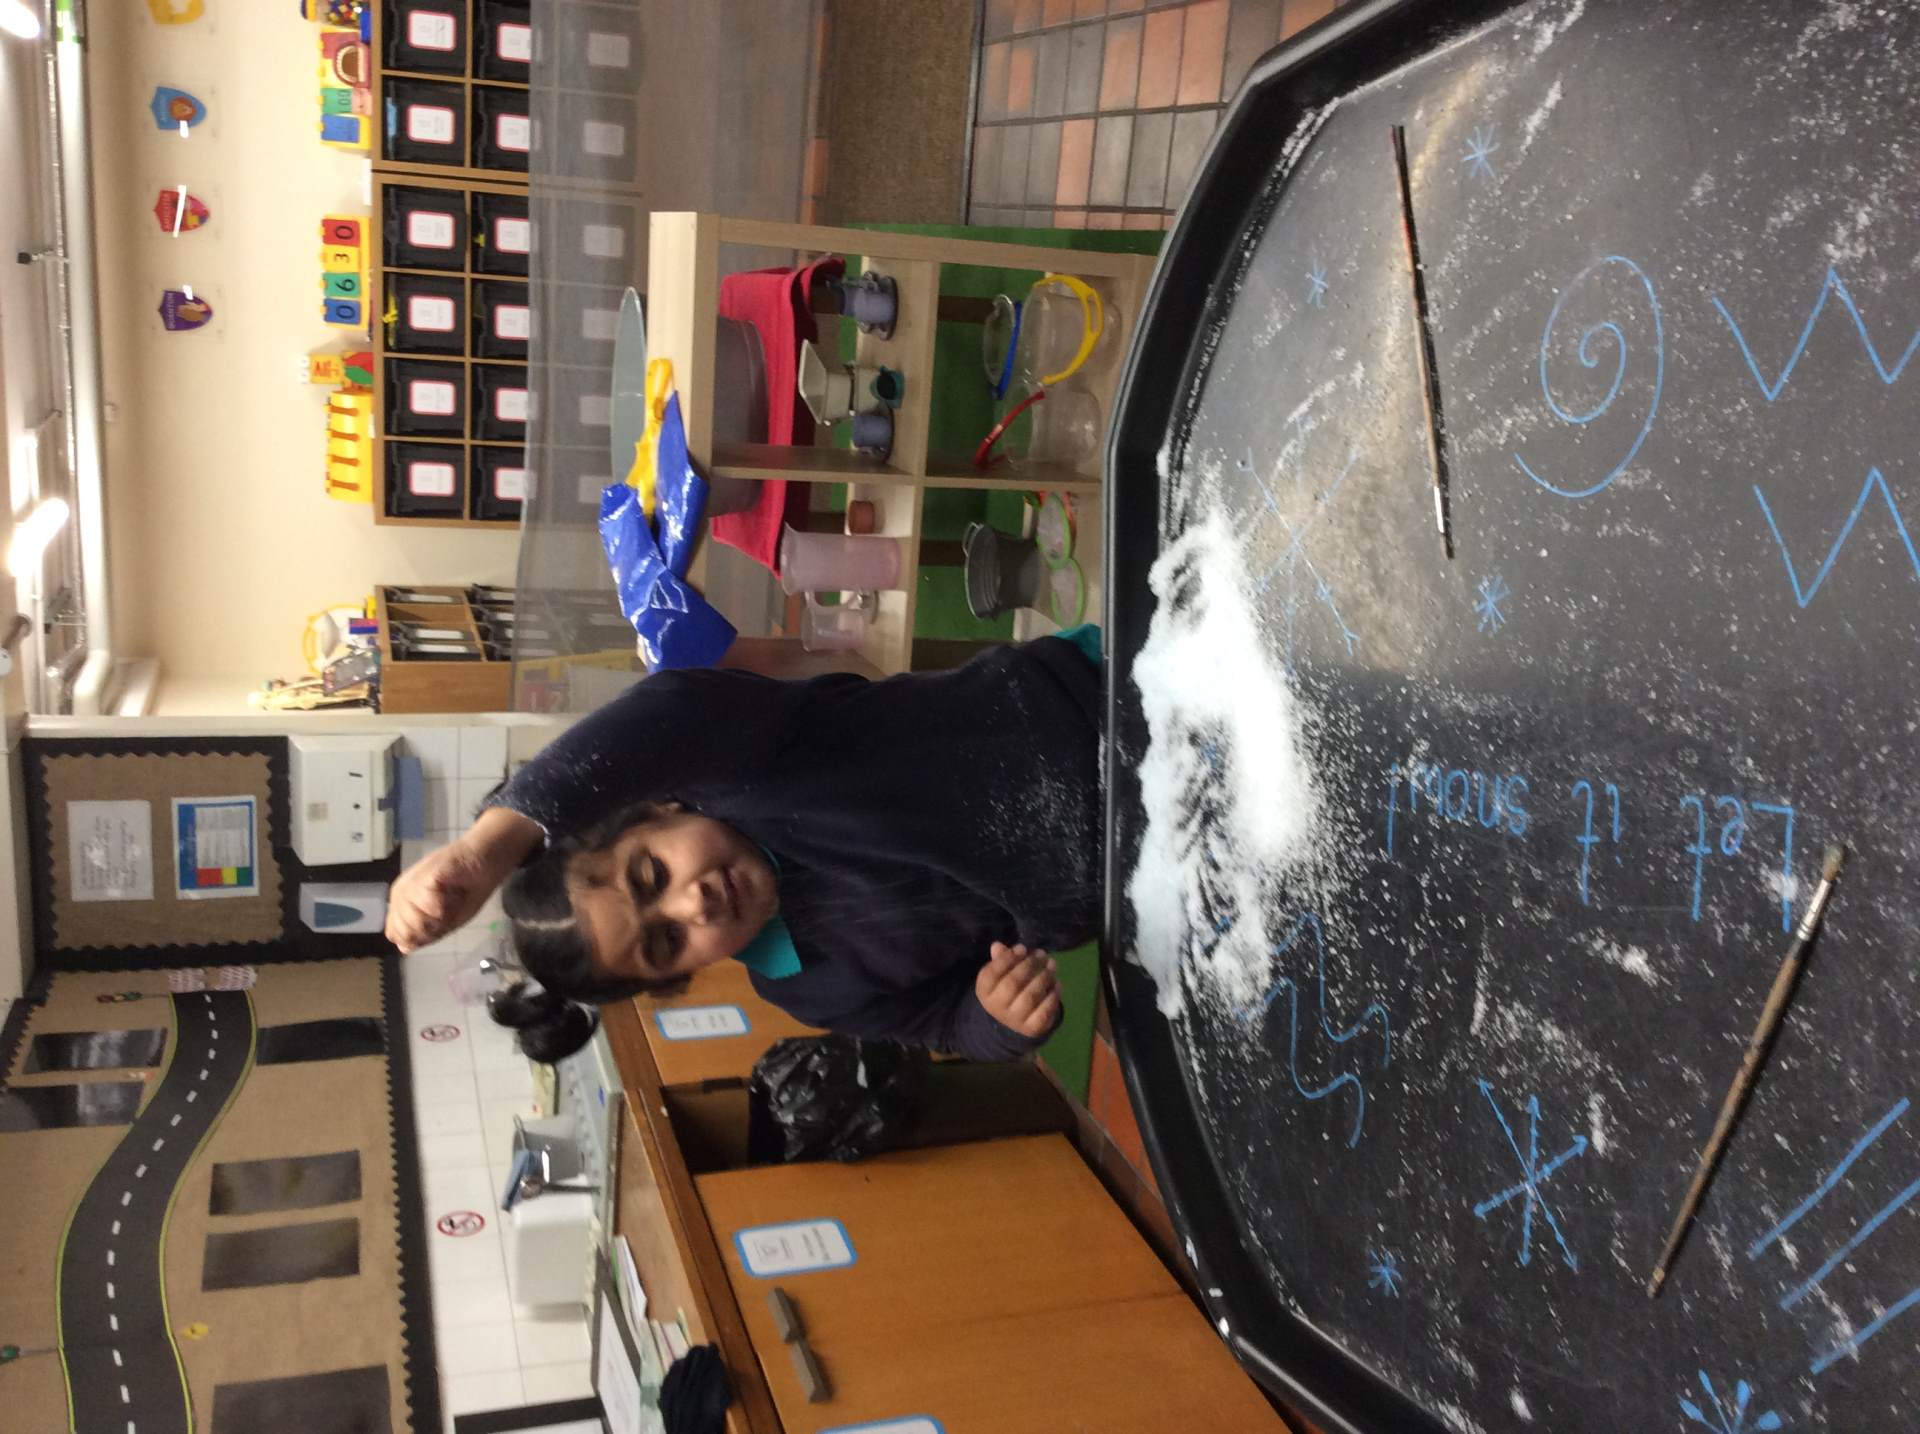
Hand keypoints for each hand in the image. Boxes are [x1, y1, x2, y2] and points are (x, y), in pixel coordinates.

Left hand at [385, 807, 540, 952]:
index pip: (396, 935)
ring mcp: (410, 884)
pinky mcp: (423, 877)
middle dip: (432, 928)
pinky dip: (448, 903)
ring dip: (441, 916)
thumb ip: (425, 934)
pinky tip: (453, 890)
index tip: (440, 921)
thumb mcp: (447, 920)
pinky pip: (430, 907)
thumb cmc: (468, 889)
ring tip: (451, 898)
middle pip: (406, 932)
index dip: (421, 936)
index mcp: (402, 903)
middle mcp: (400, 893)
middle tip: (447, 909)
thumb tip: (404, 947)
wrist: (486, 860)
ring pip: (416, 921)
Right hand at [976, 942, 1060, 1039]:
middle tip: (1041, 954)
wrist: (1014, 1024)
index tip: (1022, 948)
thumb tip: (997, 946)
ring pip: (1030, 997)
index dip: (1007, 959)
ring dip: (1043, 977)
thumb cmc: (1007, 991)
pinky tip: (1057, 983)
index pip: (991, 974)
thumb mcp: (1000, 976)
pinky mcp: (1032, 1028)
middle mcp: (996, 1007)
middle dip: (1029, 965)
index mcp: (984, 992)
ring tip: (1052, 965)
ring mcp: (1014, 1019)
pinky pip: (1044, 1011)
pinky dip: (1052, 995)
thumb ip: (1000, 959)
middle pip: (1012, 983)